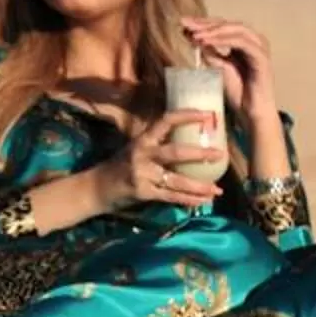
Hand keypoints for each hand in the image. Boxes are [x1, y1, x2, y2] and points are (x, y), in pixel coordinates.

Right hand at [95, 111, 223, 212]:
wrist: (95, 188)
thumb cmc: (120, 166)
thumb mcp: (136, 149)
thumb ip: (158, 144)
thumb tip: (191, 140)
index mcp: (143, 139)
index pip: (166, 121)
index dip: (186, 116)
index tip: (207, 114)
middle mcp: (142, 154)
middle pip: (175, 152)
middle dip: (200, 154)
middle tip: (220, 154)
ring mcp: (142, 174)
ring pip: (177, 180)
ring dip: (199, 186)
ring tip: (217, 189)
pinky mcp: (142, 192)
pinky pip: (170, 197)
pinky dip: (188, 200)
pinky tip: (202, 202)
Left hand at [182, 16, 278, 123]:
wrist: (251, 113)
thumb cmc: (238, 93)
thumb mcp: (218, 68)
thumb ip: (210, 53)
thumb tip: (193, 37)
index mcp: (244, 42)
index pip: (222, 26)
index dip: (203, 23)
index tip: (183, 23)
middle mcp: (253, 41)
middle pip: (228, 24)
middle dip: (205, 23)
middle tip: (186, 24)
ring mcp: (259, 48)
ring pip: (236, 29)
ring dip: (214, 30)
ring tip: (195, 34)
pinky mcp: (262, 57)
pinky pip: (242, 43)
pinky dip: (224, 40)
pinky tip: (207, 41)